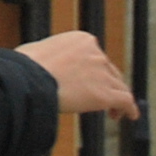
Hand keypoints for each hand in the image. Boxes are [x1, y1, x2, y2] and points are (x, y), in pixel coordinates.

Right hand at [17, 31, 138, 117]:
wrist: (29, 80)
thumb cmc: (25, 66)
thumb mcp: (37, 50)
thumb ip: (49, 54)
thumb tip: (39, 61)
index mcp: (82, 40)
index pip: (96, 56)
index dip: (96, 71)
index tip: (91, 81)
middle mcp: (96, 54)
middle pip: (110, 71)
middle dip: (107, 84)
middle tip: (101, 97)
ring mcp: (102, 74)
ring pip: (119, 87)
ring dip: (118, 99)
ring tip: (114, 113)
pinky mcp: (105, 94)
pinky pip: (126, 101)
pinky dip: (129, 109)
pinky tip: (129, 116)